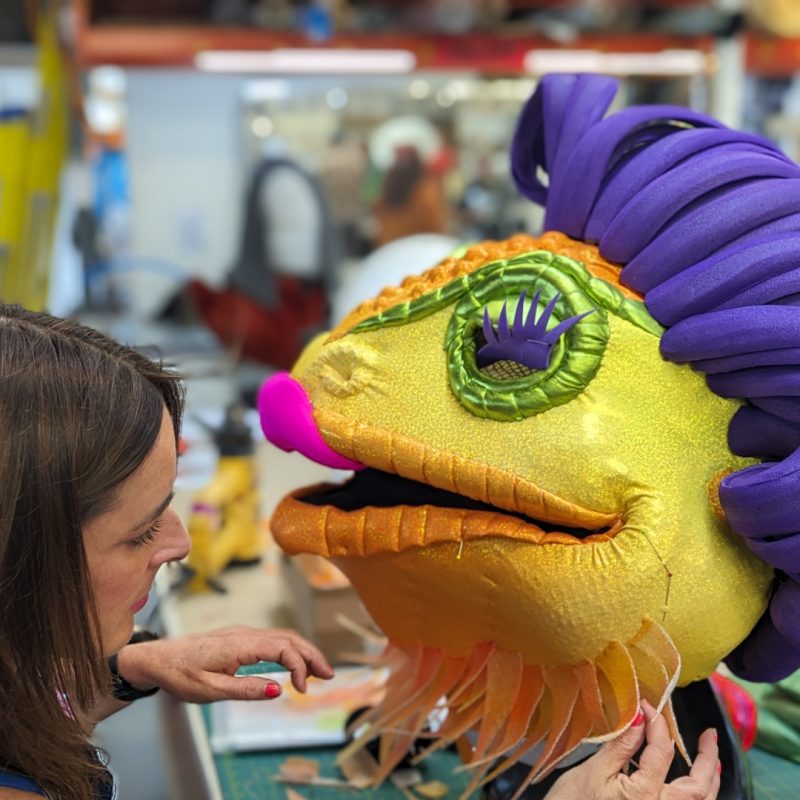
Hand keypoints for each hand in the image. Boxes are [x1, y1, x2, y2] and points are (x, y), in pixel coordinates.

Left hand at [115, 625, 333, 702]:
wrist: (156, 657)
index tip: (302, 690)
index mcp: (240, 644)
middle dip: (312, 655)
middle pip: (289, 638)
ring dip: (303, 651)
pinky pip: (272, 639)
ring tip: (319, 671)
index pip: (283, 648)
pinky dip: (290, 649)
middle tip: (329, 675)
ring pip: (282, 636)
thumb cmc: (180, 675)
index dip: (299, 666)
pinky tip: (294, 663)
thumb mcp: (210, 690)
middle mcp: (245, 633)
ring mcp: (243, 633)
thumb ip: (245, 689)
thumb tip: (278, 689)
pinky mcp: (239, 638)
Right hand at [544, 700, 719, 799]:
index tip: (648, 705)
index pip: (661, 752)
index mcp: (644, 796)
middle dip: (708, 758)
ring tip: (711, 759)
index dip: (657, 724)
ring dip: (709, 780)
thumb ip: (620, 746)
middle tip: (709, 734)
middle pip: (699, 787)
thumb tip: (640, 718)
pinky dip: (695, 795)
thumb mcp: (593, 772)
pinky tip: (693, 785)